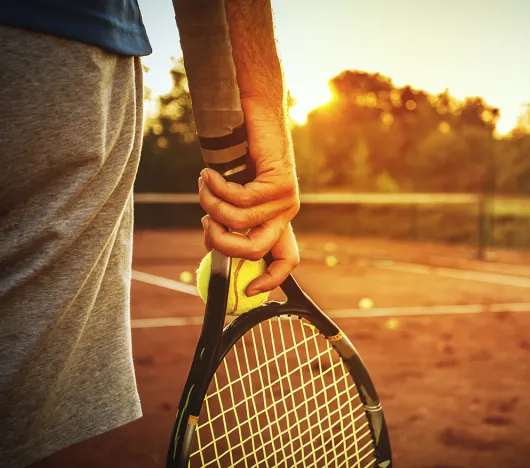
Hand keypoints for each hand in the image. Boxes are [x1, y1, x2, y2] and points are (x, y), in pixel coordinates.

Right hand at [199, 105, 299, 294]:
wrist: (255, 115)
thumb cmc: (241, 153)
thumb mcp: (233, 193)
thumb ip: (229, 219)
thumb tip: (211, 245)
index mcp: (277, 219)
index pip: (286, 259)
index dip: (272, 280)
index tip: (249, 290)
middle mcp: (286, 213)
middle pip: (255, 250)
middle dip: (222, 243)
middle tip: (205, 222)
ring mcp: (286, 199)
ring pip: (240, 222)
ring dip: (211, 205)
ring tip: (204, 184)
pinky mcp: (280, 183)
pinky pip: (239, 199)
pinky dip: (216, 188)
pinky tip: (209, 174)